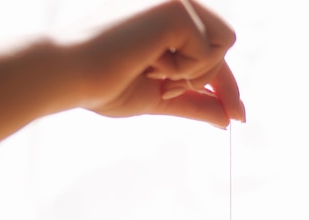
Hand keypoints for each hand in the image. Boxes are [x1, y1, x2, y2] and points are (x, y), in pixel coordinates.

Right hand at [68, 0, 244, 126]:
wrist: (71, 75)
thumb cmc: (103, 84)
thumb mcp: (158, 97)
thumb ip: (193, 103)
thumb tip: (226, 119)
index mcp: (169, 19)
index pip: (212, 51)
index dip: (227, 85)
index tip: (238, 116)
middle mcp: (177, 1)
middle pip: (225, 45)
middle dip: (208, 79)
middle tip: (163, 84)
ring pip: (224, 45)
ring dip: (190, 73)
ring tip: (150, 68)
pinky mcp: (177, 6)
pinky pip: (208, 49)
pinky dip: (182, 68)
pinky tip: (149, 60)